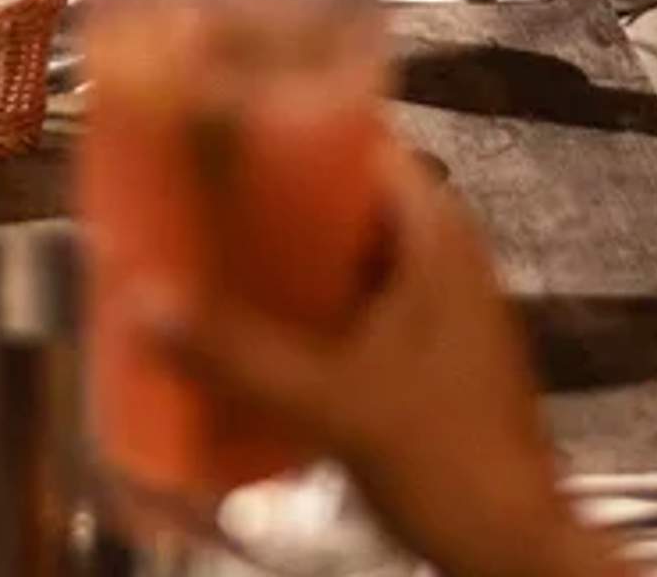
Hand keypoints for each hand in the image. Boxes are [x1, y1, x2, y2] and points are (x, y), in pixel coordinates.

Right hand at [134, 142, 602, 576]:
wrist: (512, 549)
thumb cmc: (447, 457)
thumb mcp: (332, 401)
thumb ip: (239, 353)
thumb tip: (143, 302)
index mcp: (436, 234)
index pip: (362, 137)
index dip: (291, 122)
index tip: (220, 125)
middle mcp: (443, 255)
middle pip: (345, 196)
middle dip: (272, 198)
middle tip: (195, 196)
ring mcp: (439, 306)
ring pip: (347, 254)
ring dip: (284, 257)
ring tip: (206, 257)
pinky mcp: (427, 355)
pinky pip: (353, 304)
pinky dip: (305, 306)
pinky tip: (251, 329)